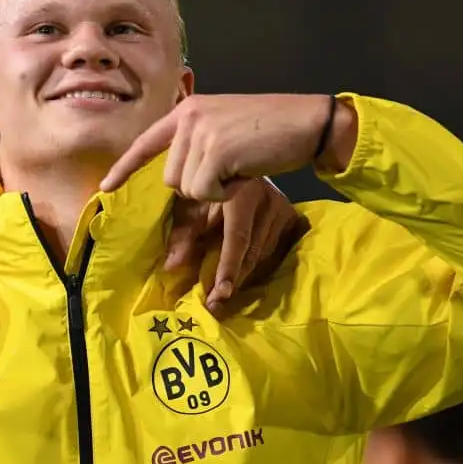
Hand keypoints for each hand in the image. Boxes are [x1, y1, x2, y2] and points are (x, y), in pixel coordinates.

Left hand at [101, 94, 351, 198]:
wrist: (309, 122)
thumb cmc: (271, 131)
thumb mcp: (225, 129)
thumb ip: (197, 145)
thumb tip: (175, 181)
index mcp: (188, 110)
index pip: (146, 142)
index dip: (125, 168)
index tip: (105, 187)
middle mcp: (188, 116)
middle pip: (170, 179)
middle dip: (200, 186)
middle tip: (232, 168)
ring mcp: (201, 132)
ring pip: (187, 189)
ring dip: (215, 190)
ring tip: (241, 166)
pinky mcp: (216, 150)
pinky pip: (206, 192)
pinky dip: (227, 193)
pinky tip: (246, 172)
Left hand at [167, 178, 302, 313]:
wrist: (238, 159)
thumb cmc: (208, 185)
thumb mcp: (191, 204)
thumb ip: (183, 234)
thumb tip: (171, 266)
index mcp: (241, 193)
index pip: (237, 238)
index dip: (228, 267)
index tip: (220, 292)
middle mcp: (268, 199)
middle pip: (253, 251)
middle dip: (234, 279)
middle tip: (215, 304)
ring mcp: (283, 206)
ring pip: (264, 253)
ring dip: (244, 274)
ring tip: (222, 292)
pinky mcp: (291, 214)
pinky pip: (275, 249)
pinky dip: (257, 262)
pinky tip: (240, 273)